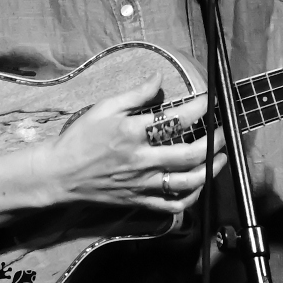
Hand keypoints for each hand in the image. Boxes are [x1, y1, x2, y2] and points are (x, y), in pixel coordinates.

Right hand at [41, 77, 226, 212]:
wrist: (60, 174)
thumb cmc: (80, 138)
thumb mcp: (104, 108)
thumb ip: (134, 94)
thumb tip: (158, 77)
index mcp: (132, 133)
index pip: (176, 119)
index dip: (200, 108)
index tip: (210, 100)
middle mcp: (141, 160)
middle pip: (190, 154)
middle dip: (214, 141)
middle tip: (222, 131)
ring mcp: (142, 183)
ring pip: (187, 182)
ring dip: (210, 169)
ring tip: (220, 157)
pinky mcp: (140, 200)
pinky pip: (173, 205)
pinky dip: (191, 196)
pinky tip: (199, 183)